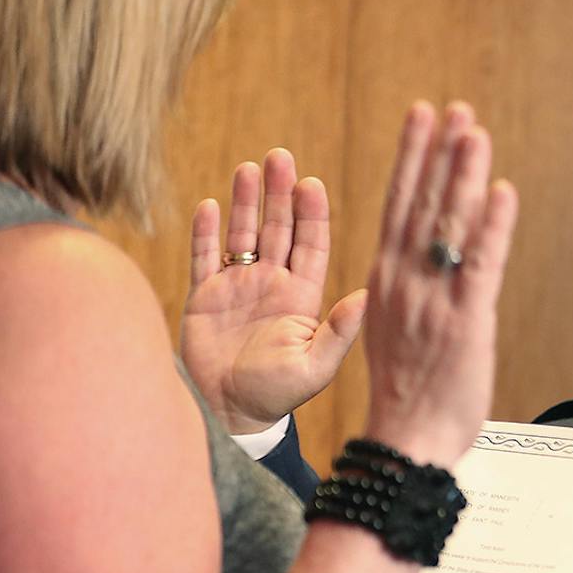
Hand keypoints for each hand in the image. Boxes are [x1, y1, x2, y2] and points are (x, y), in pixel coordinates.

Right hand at [182, 147, 365, 431]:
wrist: (229, 416)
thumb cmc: (276, 397)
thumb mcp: (315, 367)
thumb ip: (340, 331)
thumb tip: (368, 295)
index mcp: (303, 297)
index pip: (312, 244)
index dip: (312, 214)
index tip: (312, 184)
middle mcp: (272, 284)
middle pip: (278, 228)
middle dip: (280, 193)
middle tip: (281, 157)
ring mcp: (238, 287)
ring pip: (243, 233)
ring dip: (246, 202)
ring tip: (250, 168)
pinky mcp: (204, 297)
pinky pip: (204, 256)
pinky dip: (206, 232)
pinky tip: (210, 205)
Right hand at [360, 100, 516, 466]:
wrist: (405, 440)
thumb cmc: (405, 394)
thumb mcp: (397, 330)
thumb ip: (410, 290)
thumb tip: (427, 262)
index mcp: (386, 280)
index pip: (398, 205)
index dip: (413, 158)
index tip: (422, 119)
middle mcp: (405, 281)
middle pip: (422, 203)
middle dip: (438, 152)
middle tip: (452, 108)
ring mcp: (435, 298)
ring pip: (450, 225)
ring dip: (463, 175)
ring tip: (474, 132)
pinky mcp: (467, 321)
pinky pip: (481, 265)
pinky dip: (493, 227)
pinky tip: (501, 192)